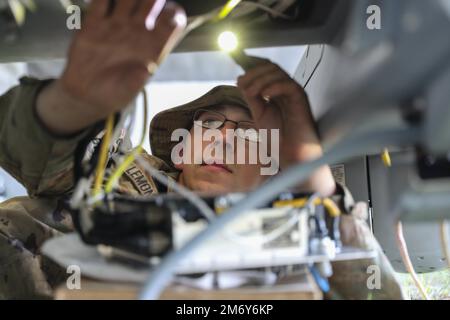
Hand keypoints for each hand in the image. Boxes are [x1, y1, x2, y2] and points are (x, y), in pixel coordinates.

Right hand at [37, 0, 185, 134]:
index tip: (168, 13)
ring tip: (126, 0)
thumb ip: (136, 80)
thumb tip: (147, 69)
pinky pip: (100, 3)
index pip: (171, 23)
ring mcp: (116, 26)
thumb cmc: (114, 94)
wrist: (86, 96)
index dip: (174, 14)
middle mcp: (137, 32)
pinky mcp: (93, 25)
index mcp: (152, 46)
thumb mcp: (127, 91)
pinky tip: (105, 1)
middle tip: (148, 1)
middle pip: (151, 3)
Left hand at [237, 61, 335, 195]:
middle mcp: (285, 88)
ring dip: (260, 80)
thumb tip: (241, 80)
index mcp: (276, 90)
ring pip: (278, 73)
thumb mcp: (259, 113)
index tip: (238, 61)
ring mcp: (293, 92)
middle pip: (270, 67)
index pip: (265, 68)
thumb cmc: (278, 136)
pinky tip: (264, 96)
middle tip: (240, 82)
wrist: (291, 153)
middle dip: (253, 72)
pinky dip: (274, 87)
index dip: (252, 62)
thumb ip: (251, 97)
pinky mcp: (301, 99)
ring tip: (249, 92)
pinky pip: (288, 85)